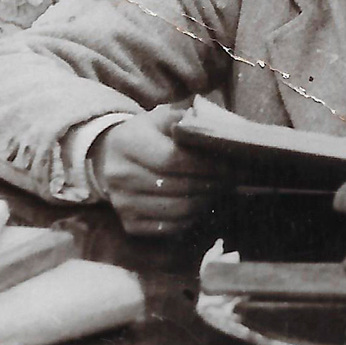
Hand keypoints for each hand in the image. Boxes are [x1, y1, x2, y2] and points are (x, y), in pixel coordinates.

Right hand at [89, 105, 222, 236]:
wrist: (111, 157)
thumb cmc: (147, 134)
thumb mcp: (163, 118)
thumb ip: (187, 121)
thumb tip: (217, 134)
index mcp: (128, 142)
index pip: (172, 159)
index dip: (206, 165)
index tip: (230, 166)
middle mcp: (120, 174)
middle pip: (177, 187)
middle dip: (212, 184)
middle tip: (233, 180)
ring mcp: (122, 203)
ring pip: (176, 210)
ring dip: (205, 202)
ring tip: (220, 190)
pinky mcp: (129, 223)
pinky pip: (169, 228)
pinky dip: (191, 218)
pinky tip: (202, 204)